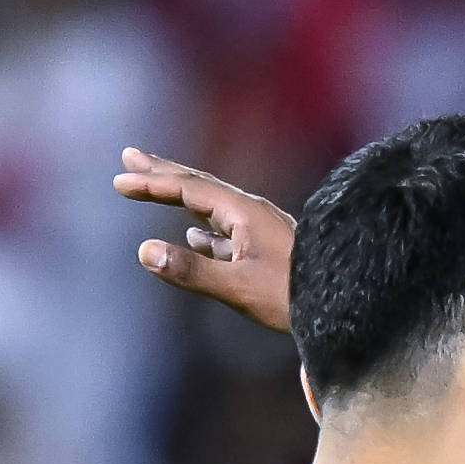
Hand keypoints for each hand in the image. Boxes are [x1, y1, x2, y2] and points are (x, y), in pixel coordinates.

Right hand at [117, 148, 294, 334]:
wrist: (345, 307)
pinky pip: (226, 231)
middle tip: (129, 156)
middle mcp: (252, 213)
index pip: (188, 189)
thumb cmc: (294, 298)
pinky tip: (196, 237)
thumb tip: (144, 252)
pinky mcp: (268, 250)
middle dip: (162, 172)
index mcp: (244, 213)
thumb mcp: (238, 288)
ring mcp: (261, 229)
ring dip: (181, 196)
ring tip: (157, 188)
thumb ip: (191, 271)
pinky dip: (204, 229)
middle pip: (199, 185)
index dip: (152, 183)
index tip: (119, 180)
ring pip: (211, 206)